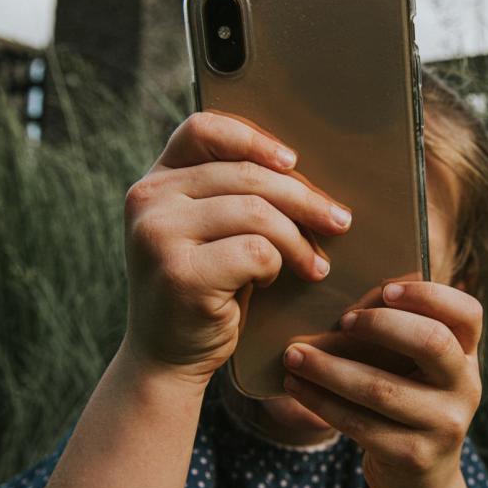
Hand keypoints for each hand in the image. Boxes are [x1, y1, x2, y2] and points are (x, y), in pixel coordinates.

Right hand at [120, 112, 352, 384]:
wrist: (167, 358)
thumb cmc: (202, 290)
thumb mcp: (204, 232)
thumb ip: (227, 195)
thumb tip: (299, 168)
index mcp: (156, 181)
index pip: (203, 129)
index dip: (254, 139)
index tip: (293, 162)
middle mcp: (148, 200)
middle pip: (246, 175)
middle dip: (303, 199)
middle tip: (339, 221)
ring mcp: (159, 235)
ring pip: (258, 212)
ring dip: (298, 239)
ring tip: (315, 263)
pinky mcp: (180, 273)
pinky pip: (257, 250)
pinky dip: (278, 264)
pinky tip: (275, 279)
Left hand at [281, 281, 482, 487]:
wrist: (420, 479)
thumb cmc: (409, 404)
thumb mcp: (421, 370)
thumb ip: (403, 334)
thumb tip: (345, 294)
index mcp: (468, 355)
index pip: (467, 313)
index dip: (429, 294)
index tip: (386, 288)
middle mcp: (465, 388)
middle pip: (431, 342)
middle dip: (380, 325)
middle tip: (342, 321)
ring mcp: (444, 426)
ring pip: (382, 388)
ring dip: (329, 368)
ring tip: (294, 355)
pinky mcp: (413, 457)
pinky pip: (359, 423)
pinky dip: (321, 402)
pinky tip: (296, 386)